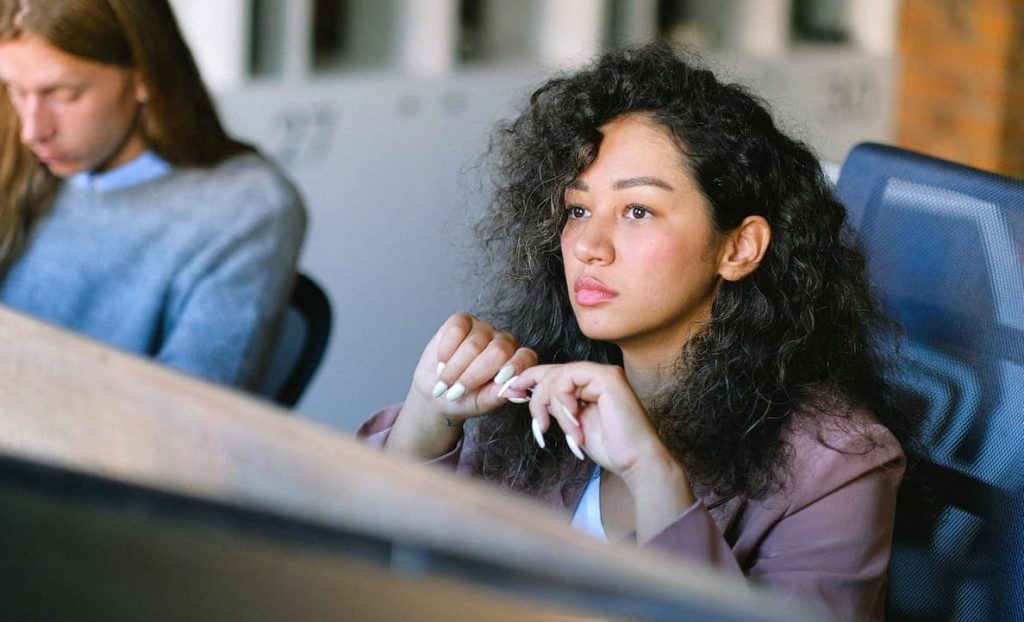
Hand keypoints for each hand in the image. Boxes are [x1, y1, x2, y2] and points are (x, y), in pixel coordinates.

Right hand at [386, 313, 535, 458]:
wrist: (436, 390)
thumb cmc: (464, 399)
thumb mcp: (482, 403)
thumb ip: (499, 395)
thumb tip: (519, 393)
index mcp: (516, 362)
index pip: (525, 357)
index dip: (515, 367)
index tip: (498, 381)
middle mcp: (503, 342)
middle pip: (498, 351)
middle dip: (473, 375)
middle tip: (456, 392)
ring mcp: (483, 329)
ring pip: (474, 344)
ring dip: (454, 368)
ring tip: (445, 383)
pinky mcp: (462, 321)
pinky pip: (456, 329)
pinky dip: (446, 350)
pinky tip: (442, 363)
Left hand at [513, 362, 662, 477]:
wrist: (636, 461)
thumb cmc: (610, 448)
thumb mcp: (572, 424)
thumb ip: (556, 408)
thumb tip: (527, 395)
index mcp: (588, 384)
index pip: (551, 373)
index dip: (527, 381)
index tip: (508, 393)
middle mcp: (595, 374)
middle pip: (550, 372)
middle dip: (534, 396)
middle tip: (538, 423)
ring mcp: (602, 373)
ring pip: (556, 376)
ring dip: (550, 406)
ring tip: (557, 429)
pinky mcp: (607, 377)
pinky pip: (568, 379)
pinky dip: (562, 402)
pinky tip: (572, 421)